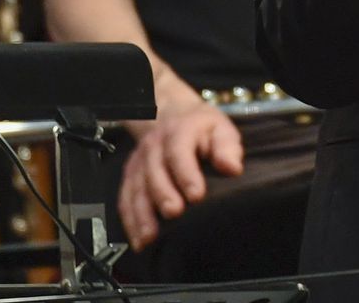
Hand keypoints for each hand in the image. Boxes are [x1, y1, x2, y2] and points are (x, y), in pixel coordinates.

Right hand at [118, 99, 240, 249]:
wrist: (173, 116)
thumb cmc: (203, 129)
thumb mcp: (221, 129)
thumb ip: (227, 147)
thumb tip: (232, 168)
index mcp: (179, 130)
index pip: (179, 152)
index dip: (186, 174)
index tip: (197, 195)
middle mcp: (154, 145)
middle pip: (154, 171)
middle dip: (163, 194)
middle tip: (173, 214)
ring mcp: (139, 161)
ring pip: (136, 188)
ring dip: (141, 214)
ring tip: (149, 237)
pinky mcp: (130, 176)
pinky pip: (125, 199)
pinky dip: (130, 221)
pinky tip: (138, 241)